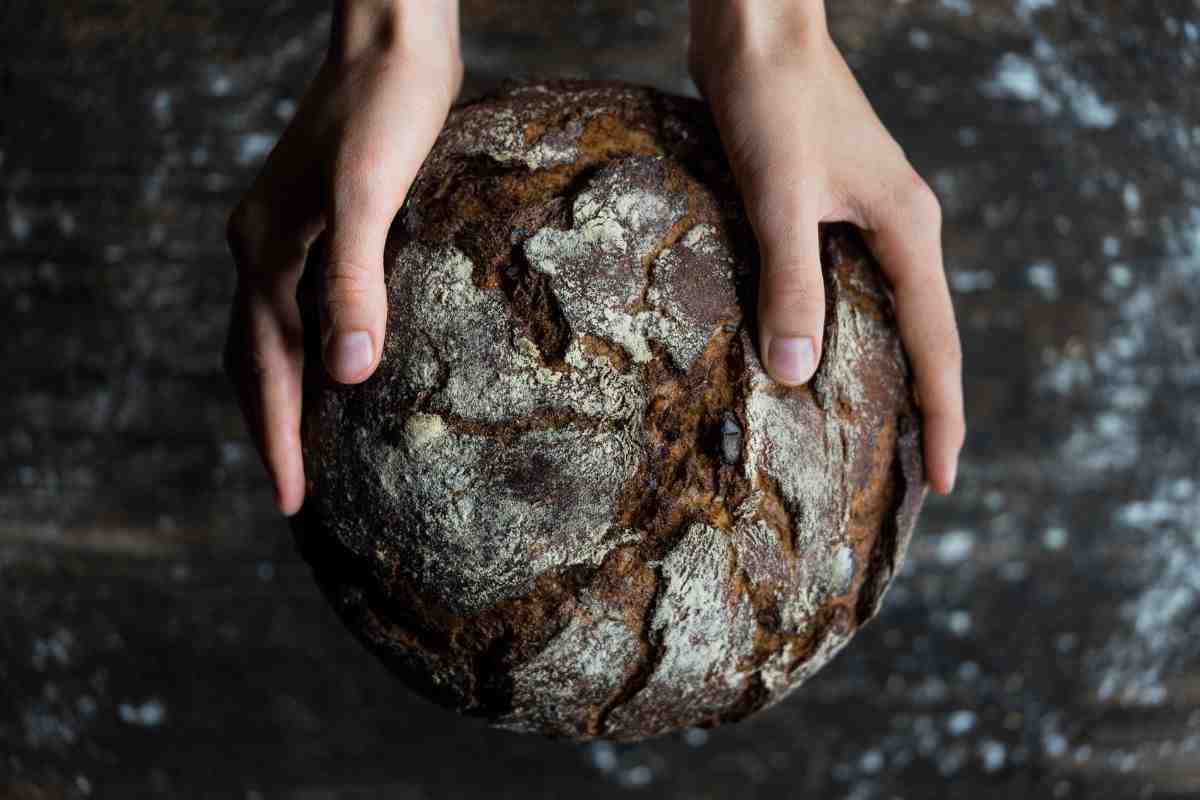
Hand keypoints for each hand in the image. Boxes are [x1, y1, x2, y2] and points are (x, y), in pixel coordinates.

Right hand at [224, 0, 461, 514]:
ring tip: (305, 445)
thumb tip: (347, 374)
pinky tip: (340, 360)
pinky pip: (294, 304)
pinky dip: (304, 349)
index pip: (265, 370)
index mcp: (266, 254)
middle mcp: (260, 248)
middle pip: (251, 360)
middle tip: (294, 493)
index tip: (293, 504)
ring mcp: (282, 233)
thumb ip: (354, 281)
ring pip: (268, 335)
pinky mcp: (314, 221)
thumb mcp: (371, 195)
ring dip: (281, 393)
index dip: (278, 440)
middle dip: (269, 429)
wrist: (393, 43)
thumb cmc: (388, 111)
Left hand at [689, 0, 964, 494]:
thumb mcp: (779, 198)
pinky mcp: (827, 206)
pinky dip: (839, 329)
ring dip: (881, 371)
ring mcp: (864, 216)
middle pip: (922, 335)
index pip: (936, 345)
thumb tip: (795, 374)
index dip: (942, 418)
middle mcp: (898, 227)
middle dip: (921, 407)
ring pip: (884, 312)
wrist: (756, 30)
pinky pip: (846, 285)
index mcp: (906, 230)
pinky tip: (813, 355)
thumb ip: (791, 284)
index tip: (943, 483)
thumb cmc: (772, 101)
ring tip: (868, 434)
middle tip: (910, 478)